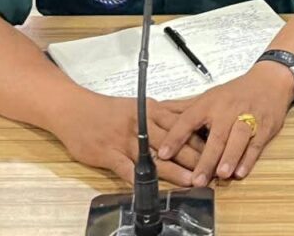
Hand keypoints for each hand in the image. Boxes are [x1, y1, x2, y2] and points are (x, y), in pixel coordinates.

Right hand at [49, 92, 204, 184]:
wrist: (74, 109)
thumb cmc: (108, 109)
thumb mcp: (140, 105)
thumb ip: (163, 114)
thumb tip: (189, 118)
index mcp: (152, 110)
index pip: (183, 124)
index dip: (201, 137)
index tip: (219, 147)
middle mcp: (141, 124)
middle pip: (173, 141)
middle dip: (194, 157)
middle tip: (212, 169)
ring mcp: (125, 140)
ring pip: (154, 156)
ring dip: (174, 170)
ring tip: (191, 180)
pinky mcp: (108, 153)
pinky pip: (126, 168)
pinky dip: (138, 178)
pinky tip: (150, 188)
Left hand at [157, 61, 293, 186]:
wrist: (270, 80)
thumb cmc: (236, 92)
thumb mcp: (209, 96)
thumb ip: (185, 110)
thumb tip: (156, 112)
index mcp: (210, 103)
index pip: (188, 120)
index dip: (175, 137)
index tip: (163, 154)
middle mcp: (228, 110)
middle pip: (217, 136)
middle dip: (206, 159)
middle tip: (196, 179)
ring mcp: (248, 117)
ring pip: (238, 138)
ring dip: (230, 157)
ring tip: (221, 174)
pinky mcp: (265, 126)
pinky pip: (256, 143)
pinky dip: (248, 158)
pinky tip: (241, 171)